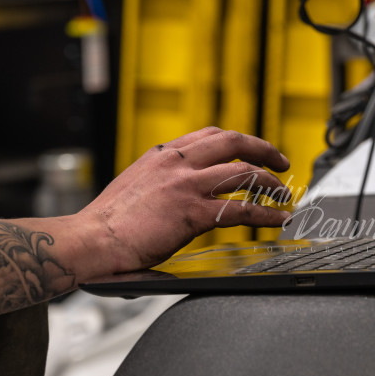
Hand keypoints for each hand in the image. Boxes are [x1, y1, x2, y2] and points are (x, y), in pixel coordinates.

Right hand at [76, 127, 291, 273]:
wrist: (90, 239)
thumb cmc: (106, 224)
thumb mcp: (135, 186)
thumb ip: (160, 183)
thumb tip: (175, 195)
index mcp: (161, 155)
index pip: (210, 136)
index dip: (237, 142)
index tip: (250, 150)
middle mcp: (176, 163)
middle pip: (233, 143)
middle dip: (264, 150)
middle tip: (280, 162)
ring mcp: (186, 186)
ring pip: (245, 173)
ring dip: (271, 183)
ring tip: (284, 195)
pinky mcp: (193, 213)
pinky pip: (242, 210)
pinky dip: (267, 214)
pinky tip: (278, 219)